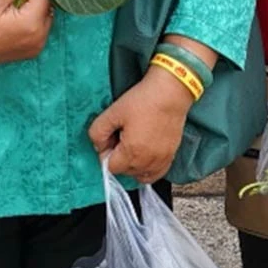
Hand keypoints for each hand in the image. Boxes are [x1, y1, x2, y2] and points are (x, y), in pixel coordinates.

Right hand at [0, 0, 53, 70]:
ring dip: (34, 10)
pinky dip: (32, 22)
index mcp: (32, 24)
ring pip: (45, 17)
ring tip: (11, 11)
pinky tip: (13, 22)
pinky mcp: (33, 52)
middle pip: (48, 6)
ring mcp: (37, 47)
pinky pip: (40, 29)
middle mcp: (40, 38)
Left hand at [90, 69, 192, 184]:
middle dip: (119, 157)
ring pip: (138, 174)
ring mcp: (160, 160)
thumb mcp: (113, 112)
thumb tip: (98, 146)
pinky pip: (155, 174)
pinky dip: (146, 169)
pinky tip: (144, 154)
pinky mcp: (170, 156)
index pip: (110, 167)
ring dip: (132, 164)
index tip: (111, 138)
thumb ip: (97, 132)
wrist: (170, 93)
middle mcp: (147, 161)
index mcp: (132, 151)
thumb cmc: (143, 100)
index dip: (106, 152)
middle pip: (124, 171)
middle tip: (122, 136)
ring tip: (133, 144)